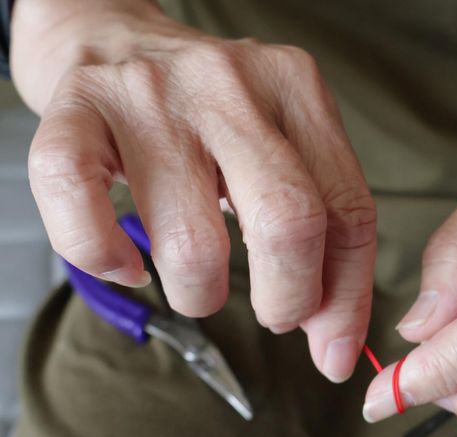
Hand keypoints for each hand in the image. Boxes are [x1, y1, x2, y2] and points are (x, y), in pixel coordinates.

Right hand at [18, 4, 375, 381]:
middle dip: (289, 300)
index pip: (348, 211)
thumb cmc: (206, 113)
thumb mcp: (280, 148)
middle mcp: (228, 86)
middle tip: (275, 313)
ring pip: (190, 241)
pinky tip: (125, 264)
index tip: (334, 348)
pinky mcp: (76, 109)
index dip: (347, 296)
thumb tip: (332, 339)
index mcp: (295, 91)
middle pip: (288, 221)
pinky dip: (103, 257)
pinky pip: (78, 203)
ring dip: (199, 295)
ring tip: (195, 282)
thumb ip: (317, 230)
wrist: (113, 36)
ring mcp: (149, 96)